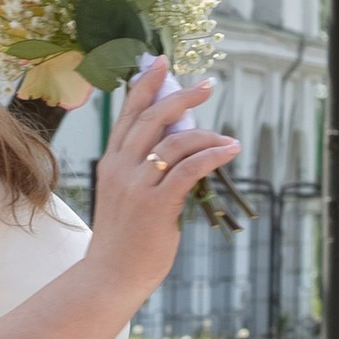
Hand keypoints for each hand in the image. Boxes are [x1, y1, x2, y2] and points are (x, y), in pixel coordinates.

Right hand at [87, 55, 238, 308]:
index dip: (146, 86)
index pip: (128, 114)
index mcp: (111, 163)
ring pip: (174, 142)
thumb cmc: (123, 239)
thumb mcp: (126, 196)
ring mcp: (136, 187)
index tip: (161, 62)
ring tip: (228, 138)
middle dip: (181, 96)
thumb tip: (178, 147)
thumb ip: (143, 171)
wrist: (110, 276)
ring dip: (207, 134)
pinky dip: (212, 155)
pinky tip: (229, 151)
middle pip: (152, 118)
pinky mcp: (155, 206)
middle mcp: (120, 168)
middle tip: (206, 85)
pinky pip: (188, 170)